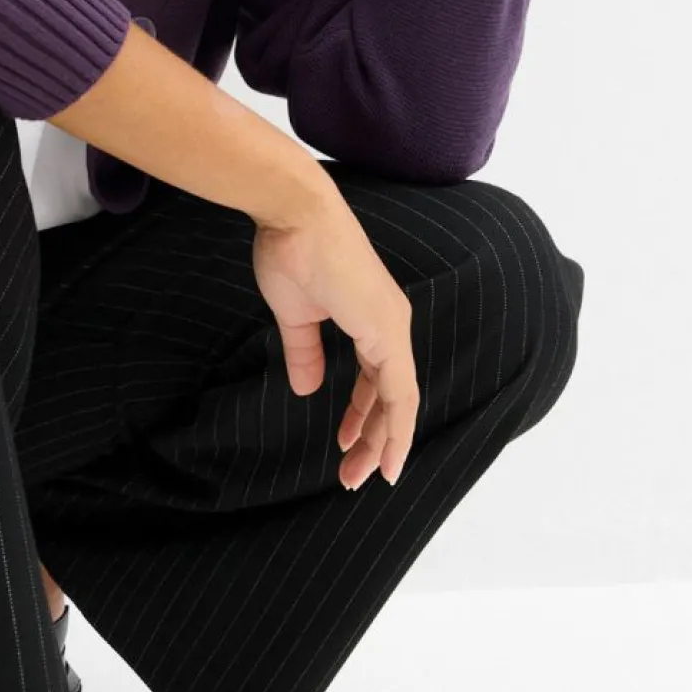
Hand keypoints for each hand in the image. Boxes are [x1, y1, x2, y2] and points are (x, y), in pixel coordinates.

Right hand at [252, 188, 420, 488]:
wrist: (295, 215)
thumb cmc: (292, 251)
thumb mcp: (295, 315)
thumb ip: (304, 352)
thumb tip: (307, 389)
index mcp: (373, 319)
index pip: (378, 381)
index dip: (365, 417)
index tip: (348, 446)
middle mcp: (390, 325)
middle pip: (391, 398)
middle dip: (373, 440)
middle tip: (353, 475)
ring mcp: (391, 327)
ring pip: (399, 401)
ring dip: (383, 442)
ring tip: (364, 476)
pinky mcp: (386, 330)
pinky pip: (398, 391)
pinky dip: (395, 427)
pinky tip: (383, 453)